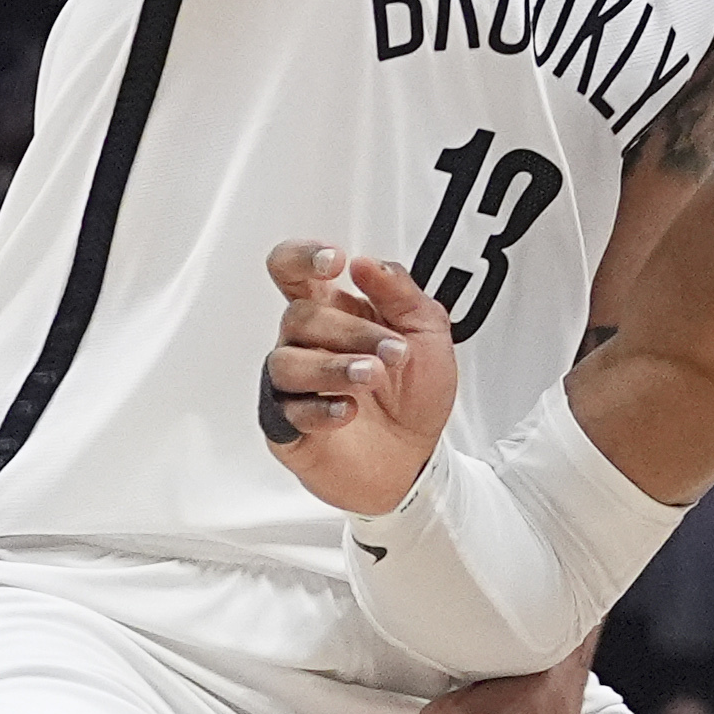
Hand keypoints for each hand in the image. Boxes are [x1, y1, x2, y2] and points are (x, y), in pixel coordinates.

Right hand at [262, 242, 457, 511]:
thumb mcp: (427, 332)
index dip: (302, 257)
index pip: (293, 270)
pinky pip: (287, 411)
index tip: (334, 261)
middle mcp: (305, 342)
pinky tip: (349, 411)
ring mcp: (291, 385)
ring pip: (287, 362)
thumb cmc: (415, 392)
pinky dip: (321, 409)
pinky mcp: (287, 426)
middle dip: (352, 332)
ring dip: (335, 367)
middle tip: (394, 352)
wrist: (418, 456)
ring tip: (372, 376)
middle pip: (300, 317)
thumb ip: (401, 293)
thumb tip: (367, 263)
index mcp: (332, 309)